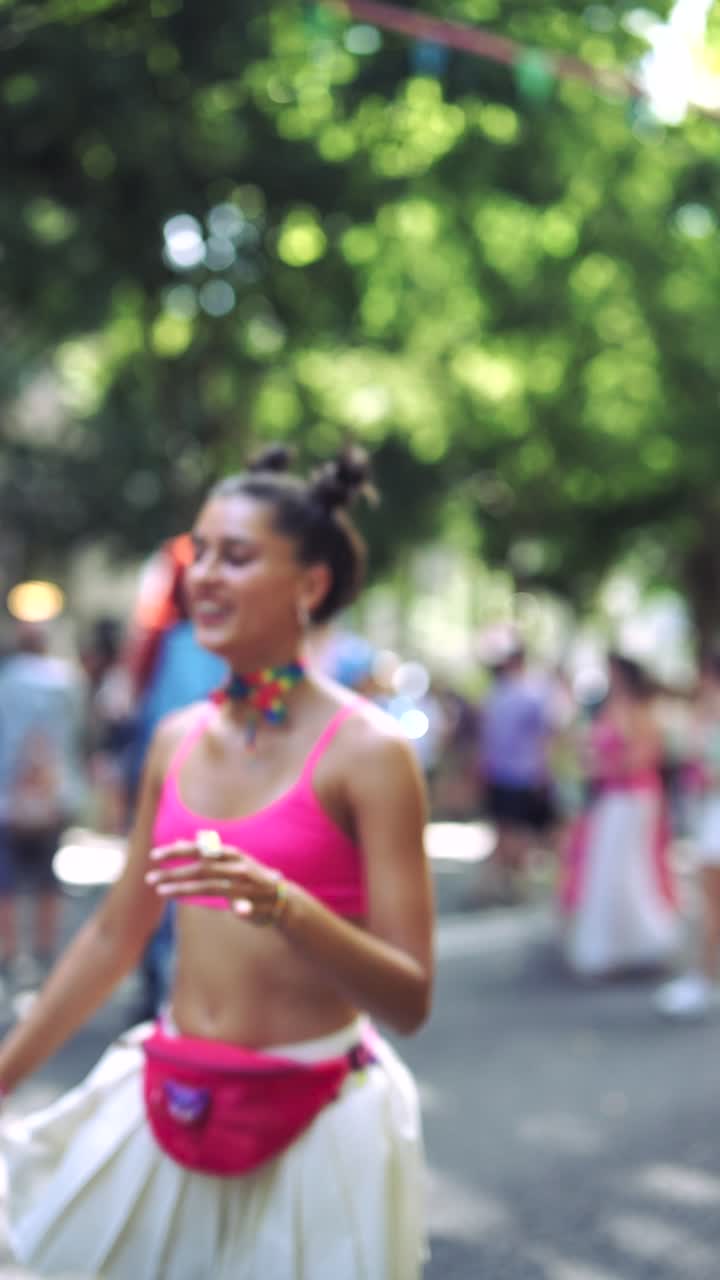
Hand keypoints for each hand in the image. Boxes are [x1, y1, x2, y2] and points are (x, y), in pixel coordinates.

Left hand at [145, 836, 288, 924]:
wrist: (281, 898)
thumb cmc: (250, 879)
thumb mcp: (230, 862)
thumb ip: (207, 854)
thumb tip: (180, 842)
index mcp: (231, 854)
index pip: (200, 849)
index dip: (177, 851)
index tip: (154, 855)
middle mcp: (237, 867)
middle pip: (200, 868)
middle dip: (173, 872)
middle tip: (150, 879)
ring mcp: (246, 885)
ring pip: (211, 887)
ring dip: (185, 888)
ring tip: (162, 892)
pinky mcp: (255, 903)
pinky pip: (245, 907)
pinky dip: (242, 908)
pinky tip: (238, 911)